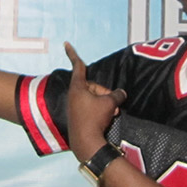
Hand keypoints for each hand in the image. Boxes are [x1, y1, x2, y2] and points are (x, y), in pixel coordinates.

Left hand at [65, 42, 126, 161]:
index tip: (65, 43)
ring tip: (111, 113)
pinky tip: (107, 118)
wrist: (86, 143)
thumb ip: (116, 94)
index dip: (73, 54)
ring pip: (94, 98)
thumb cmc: (94, 118)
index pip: (78, 66)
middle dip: (105, 93)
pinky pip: (92, 107)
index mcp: (78, 87)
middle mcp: (74, 95)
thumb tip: (121, 93)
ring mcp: (75, 106)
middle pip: (93, 85)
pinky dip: (100, 110)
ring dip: (105, 104)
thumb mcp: (109, 103)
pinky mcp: (78, 116)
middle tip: (113, 105)